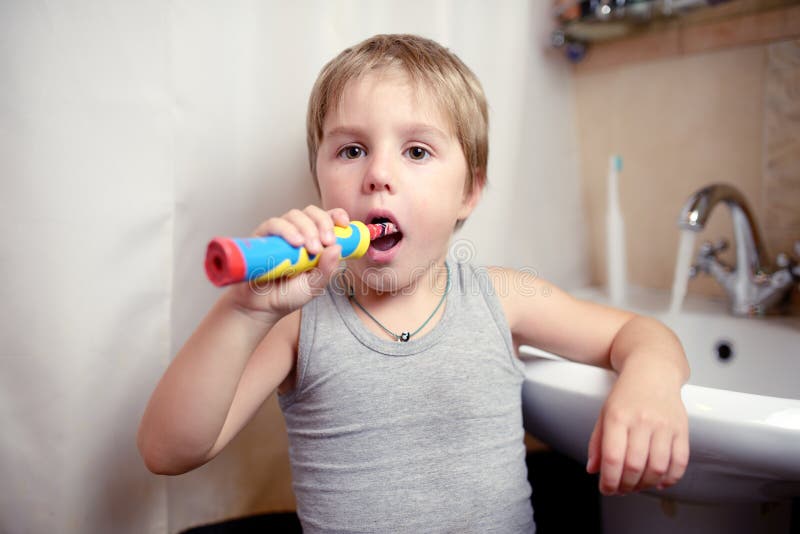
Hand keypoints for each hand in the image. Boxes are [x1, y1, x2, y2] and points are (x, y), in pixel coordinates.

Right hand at [227, 205, 349, 316]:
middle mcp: (297, 233)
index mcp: (314, 241)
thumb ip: (328, 270)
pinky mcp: (262, 237)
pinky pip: (274, 224)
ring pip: (294, 215)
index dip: (336, 215)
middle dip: (323, 223)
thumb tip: (337, 247)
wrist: (261, 307)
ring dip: (307, 228)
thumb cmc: (288, 295)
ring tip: (311, 249)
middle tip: (327, 241)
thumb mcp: (314, 286)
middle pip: (311, 212)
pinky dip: (287, 230)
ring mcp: (279, 234)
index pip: (327, 219)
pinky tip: (296, 244)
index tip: (344, 223)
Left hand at [586, 366, 688, 494]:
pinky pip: (680, 462)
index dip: (609, 481)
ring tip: (638, 484)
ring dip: (646, 484)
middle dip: (626, 486)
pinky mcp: (682, 429)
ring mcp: (664, 425)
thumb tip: (593, 469)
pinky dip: (670, 478)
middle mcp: (642, 421)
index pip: (613, 458)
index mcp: (618, 417)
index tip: (606, 489)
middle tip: (621, 489)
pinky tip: (660, 480)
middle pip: (634, 467)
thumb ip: (598, 442)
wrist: (653, 369)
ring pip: (657, 468)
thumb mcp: (605, 412)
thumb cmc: (627, 392)